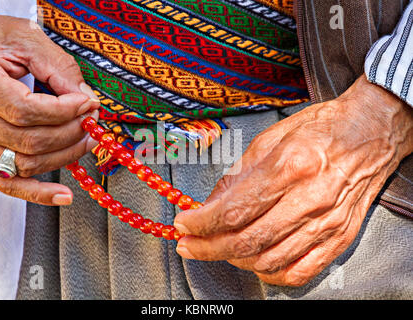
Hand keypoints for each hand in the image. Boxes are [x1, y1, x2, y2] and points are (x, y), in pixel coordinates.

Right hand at [0, 10, 99, 204]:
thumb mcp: (23, 38)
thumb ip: (57, 67)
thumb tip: (86, 98)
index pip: (26, 110)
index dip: (64, 111)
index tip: (87, 102)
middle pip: (30, 141)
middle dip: (72, 133)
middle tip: (92, 119)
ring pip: (24, 163)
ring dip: (65, 156)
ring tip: (88, 141)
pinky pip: (6, 182)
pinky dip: (37, 193)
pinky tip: (62, 195)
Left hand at [174, 76, 412, 285]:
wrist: (371, 133)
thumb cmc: (323, 129)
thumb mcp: (271, 138)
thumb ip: (238, 174)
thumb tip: (212, 203)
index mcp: (291, 166)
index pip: (235, 208)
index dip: (202, 222)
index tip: (185, 224)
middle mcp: (310, 198)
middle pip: (247, 239)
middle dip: (208, 247)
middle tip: (189, 245)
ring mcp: (327, 222)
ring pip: (268, 259)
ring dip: (234, 259)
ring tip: (217, 248)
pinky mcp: (339, 237)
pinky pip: (299, 271)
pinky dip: (270, 274)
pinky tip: (254, 262)